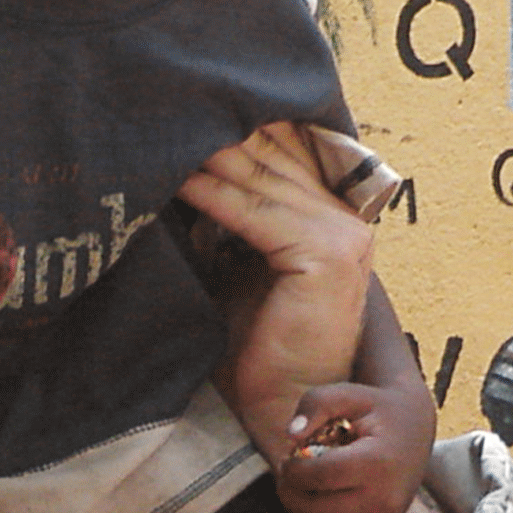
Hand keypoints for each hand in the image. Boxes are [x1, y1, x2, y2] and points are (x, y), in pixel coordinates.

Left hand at [178, 123, 378, 451]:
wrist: (283, 408)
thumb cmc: (258, 347)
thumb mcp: (246, 264)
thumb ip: (237, 216)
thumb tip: (190, 158)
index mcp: (336, 218)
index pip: (284, 154)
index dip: (236, 127)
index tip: (186, 105)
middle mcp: (349, 220)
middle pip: (274, 158)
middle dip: (218, 130)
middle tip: (167, 104)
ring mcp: (343, 237)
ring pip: (261, 180)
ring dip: (208, 152)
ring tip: (163, 130)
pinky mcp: (325, 256)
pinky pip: (253, 212)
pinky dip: (210, 191)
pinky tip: (174, 176)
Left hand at [275, 378, 431, 512]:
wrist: (414, 429)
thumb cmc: (374, 409)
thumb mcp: (347, 394)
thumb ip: (315, 404)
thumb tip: (290, 435)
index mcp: (379, 463)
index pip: (318, 476)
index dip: (292, 468)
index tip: (288, 455)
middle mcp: (385, 499)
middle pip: (316, 510)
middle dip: (289, 491)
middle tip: (286, 471)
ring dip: (298, 508)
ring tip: (301, 483)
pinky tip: (315, 499)